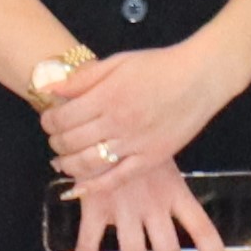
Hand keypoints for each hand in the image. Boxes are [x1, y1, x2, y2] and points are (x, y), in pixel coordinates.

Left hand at [42, 43, 240, 185]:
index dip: (48, 122)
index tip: (49, 121)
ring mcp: (136, 143)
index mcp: (107, 97)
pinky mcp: (153, 158)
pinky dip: (94, 187)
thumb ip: (82, 78)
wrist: (202, 77)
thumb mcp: (117, 62)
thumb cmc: (159, 66)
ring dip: (67, 164)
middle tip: (56, 139)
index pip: (61, 118)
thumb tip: (49, 89)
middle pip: (70, 142)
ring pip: (88, 163)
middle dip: (55, 142)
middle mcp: (118, 122)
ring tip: (62, 160)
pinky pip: (118, 178)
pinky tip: (78, 188)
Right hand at [67, 148, 237, 250]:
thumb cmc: (137, 136)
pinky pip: (88, 245)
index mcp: (175, 192)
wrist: (101, 122)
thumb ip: (171, 180)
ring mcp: (122, 208)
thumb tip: (182, 195)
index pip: (203, 232)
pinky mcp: (94, 208)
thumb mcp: (163, 155)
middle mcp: (152, 205)